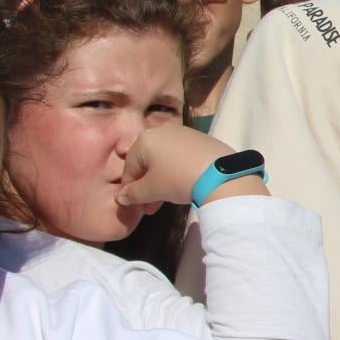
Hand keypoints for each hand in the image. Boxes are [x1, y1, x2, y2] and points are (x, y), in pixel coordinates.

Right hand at [117, 125, 250, 207]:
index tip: (134, 205)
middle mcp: (162, 131)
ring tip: (165, 200)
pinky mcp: (201, 139)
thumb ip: (133, 194)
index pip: (130, 167)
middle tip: (150, 208)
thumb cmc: (176, 179)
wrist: (219, 174)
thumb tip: (120, 197)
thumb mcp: (152, 190)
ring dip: (161, 181)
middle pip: (148, 163)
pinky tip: (183, 186)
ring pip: (165, 160)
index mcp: (145, 140)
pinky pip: (181, 156)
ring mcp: (183, 133)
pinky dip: (177, 171)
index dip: (130, 188)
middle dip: (147, 187)